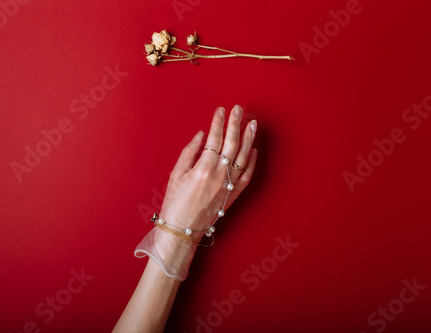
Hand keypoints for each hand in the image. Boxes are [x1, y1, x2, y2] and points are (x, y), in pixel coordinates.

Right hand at [160, 105, 257, 234]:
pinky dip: (253, 162)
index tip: (220, 110)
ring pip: (244, 157)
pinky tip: (254, 150)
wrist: (182, 230)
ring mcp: (229, 186)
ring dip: (249, 139)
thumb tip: (201, 135)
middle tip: (238, 109)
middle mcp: (220, 176)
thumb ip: (189, 152)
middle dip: (235, 124)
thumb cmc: (175, 202)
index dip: (218, 123)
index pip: (215, 139)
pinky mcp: (234, 195)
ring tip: (252, 123)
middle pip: (232, 144)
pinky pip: (247, 176)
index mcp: (203, 168)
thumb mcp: (176, 174)